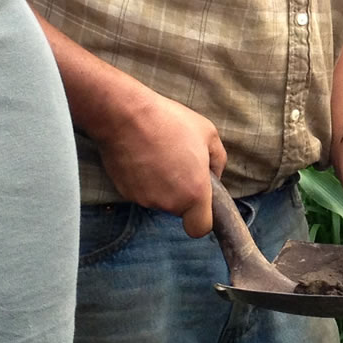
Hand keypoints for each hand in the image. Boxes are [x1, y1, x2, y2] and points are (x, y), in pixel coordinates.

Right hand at [97, 92, 226, 237]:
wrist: (126, 115)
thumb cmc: (170, 121)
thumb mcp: (208, 134)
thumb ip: (218, 161)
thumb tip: (214, 176)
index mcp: (194, 192)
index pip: (199, 228)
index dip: (202, 217)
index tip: (200, 201)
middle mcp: (168, 202)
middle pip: (179, 209)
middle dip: (182, 192)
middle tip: (180, 162)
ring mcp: (144, 199)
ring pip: (159, 200)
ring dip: (162, 184)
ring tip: (160, 154)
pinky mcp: (125, 192)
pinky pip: (141, 191)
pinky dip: (144, 179)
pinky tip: (144, 156)